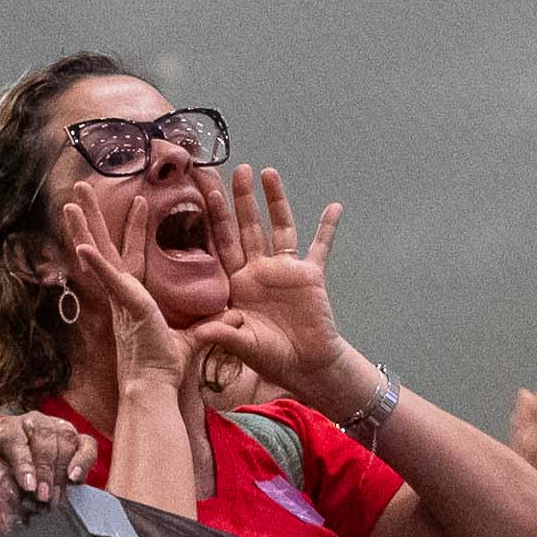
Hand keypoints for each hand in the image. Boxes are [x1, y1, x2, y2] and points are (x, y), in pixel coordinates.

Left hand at [0, 411, 97, 504]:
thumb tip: (13, 497)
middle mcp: (33, 422)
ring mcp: (58, 426)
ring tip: (55, 495)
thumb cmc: (5, 467)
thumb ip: (3, 477)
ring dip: (61, 471)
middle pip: (43, 440)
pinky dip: (83, 462)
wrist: (19, 456)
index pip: (16, 443)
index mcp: (7, 428)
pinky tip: (75, 478)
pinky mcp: (78, 436)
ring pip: (65, 440)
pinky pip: (87, 445)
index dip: (24, 466)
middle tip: (43, 496)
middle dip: (45, 472)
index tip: (28, 487)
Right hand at [61, 193, 197, 394]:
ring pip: (97, 255)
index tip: (140, 202)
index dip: (135, 229)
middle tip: (80, 189)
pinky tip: (81, 246)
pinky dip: (95, 264)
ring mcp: (119, 299)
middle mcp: (121, 295)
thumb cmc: (168, 370)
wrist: (156, 388)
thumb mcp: (195, 339)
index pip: (133, 256)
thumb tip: (236, 317)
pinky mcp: (125, 306)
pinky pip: (108, 280)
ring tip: (69, 200)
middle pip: (104, 247)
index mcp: (135, 299)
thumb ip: (214, 326)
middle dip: (92, 218)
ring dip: (83, 227)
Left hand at [191, 166, 347, 396]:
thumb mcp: (242, 346)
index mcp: (237, 283)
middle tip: (236, 169)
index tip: (210, 192)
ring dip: (275, 201)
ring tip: (268, 172)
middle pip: (248, 226)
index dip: (218, 219)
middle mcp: (259, 270)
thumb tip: (202, 331)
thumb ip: (223, 334)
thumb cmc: (271, 358)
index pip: (224, 244)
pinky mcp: (311, 276)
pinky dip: (327, 228)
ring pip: (279, 227)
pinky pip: (320, 247)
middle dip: (241, 198)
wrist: (306, 367)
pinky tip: (334, 206)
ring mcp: (285, 271)